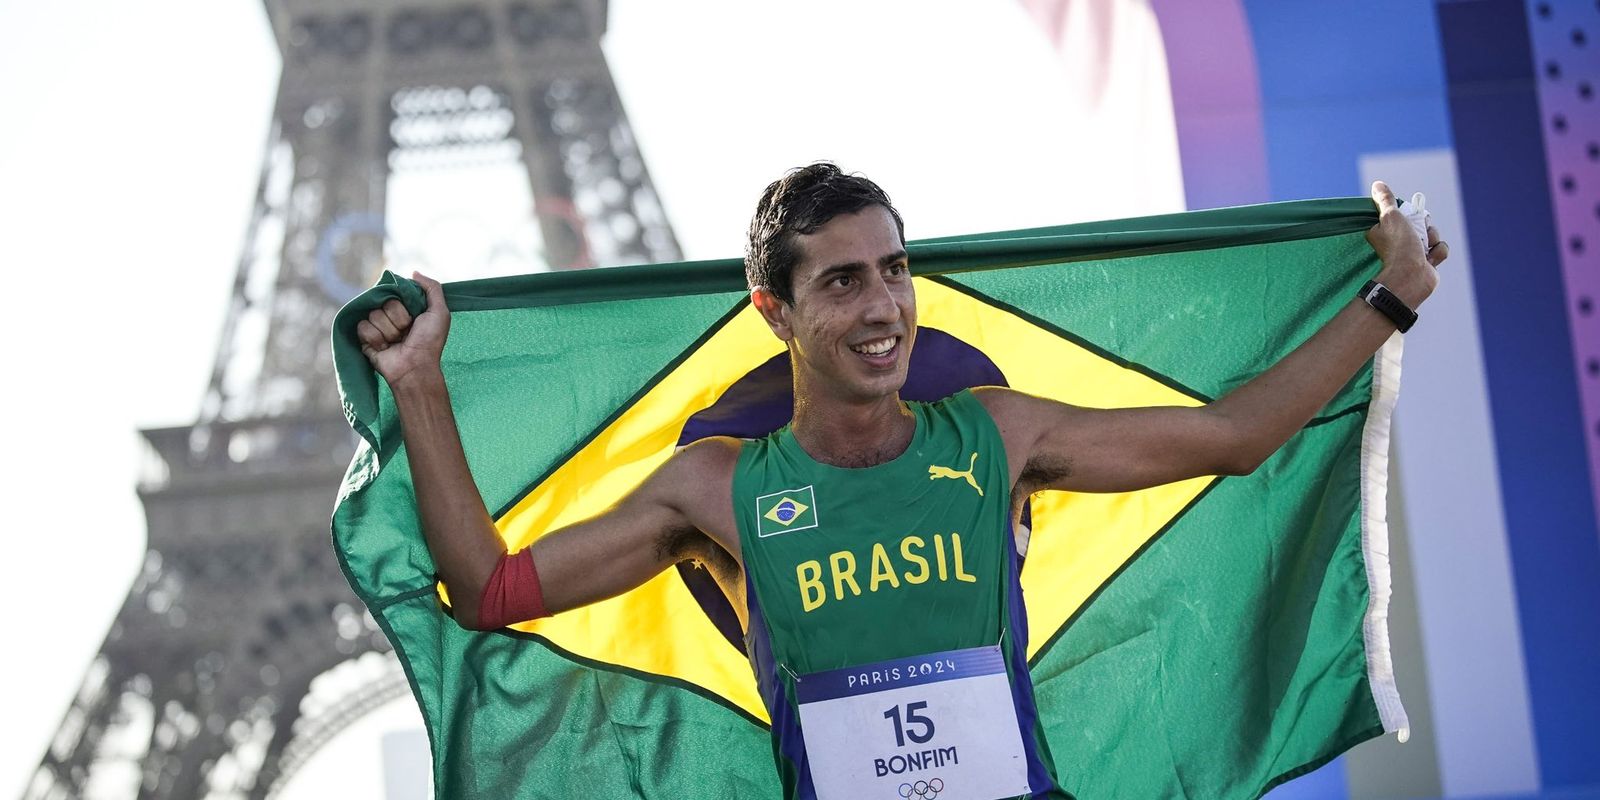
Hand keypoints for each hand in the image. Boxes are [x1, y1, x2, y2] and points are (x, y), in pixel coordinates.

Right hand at [357, 271, 450, 390]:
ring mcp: (377, 326)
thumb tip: (413, 272)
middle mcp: (390, 315)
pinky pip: (362, 326)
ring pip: (373, 314)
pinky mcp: (365, 339)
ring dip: (388, 331)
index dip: (404, 303)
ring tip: (397, 342)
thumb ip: (432, 288)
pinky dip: (376, 338)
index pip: (394, 290)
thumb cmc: (430, 342)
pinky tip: (385, 348)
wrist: (415, 367)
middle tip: (407, 332)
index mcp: (406, 307)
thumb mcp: (439, 312)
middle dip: (398, 318)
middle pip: (383, 302)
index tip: (414, 315)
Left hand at [1365, 180, 1448, 306]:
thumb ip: (1385, 200)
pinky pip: (1440, 249)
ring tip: (1423, 249)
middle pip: (1422, 222)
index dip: (1411, 213)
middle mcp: (1399, 241)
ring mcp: (1414, 252)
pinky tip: (1429, 260)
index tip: (1409, 216)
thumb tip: (1377, 185)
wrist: (1411, 276)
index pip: (1405, 213)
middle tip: (1418, 232)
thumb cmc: (1398, 246)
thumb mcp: (1390, 216)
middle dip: (1425, 226)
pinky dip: (1437, 253)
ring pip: (1433, 235)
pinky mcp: (1427, 262)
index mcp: (1386, 230)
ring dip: (1432, 239)